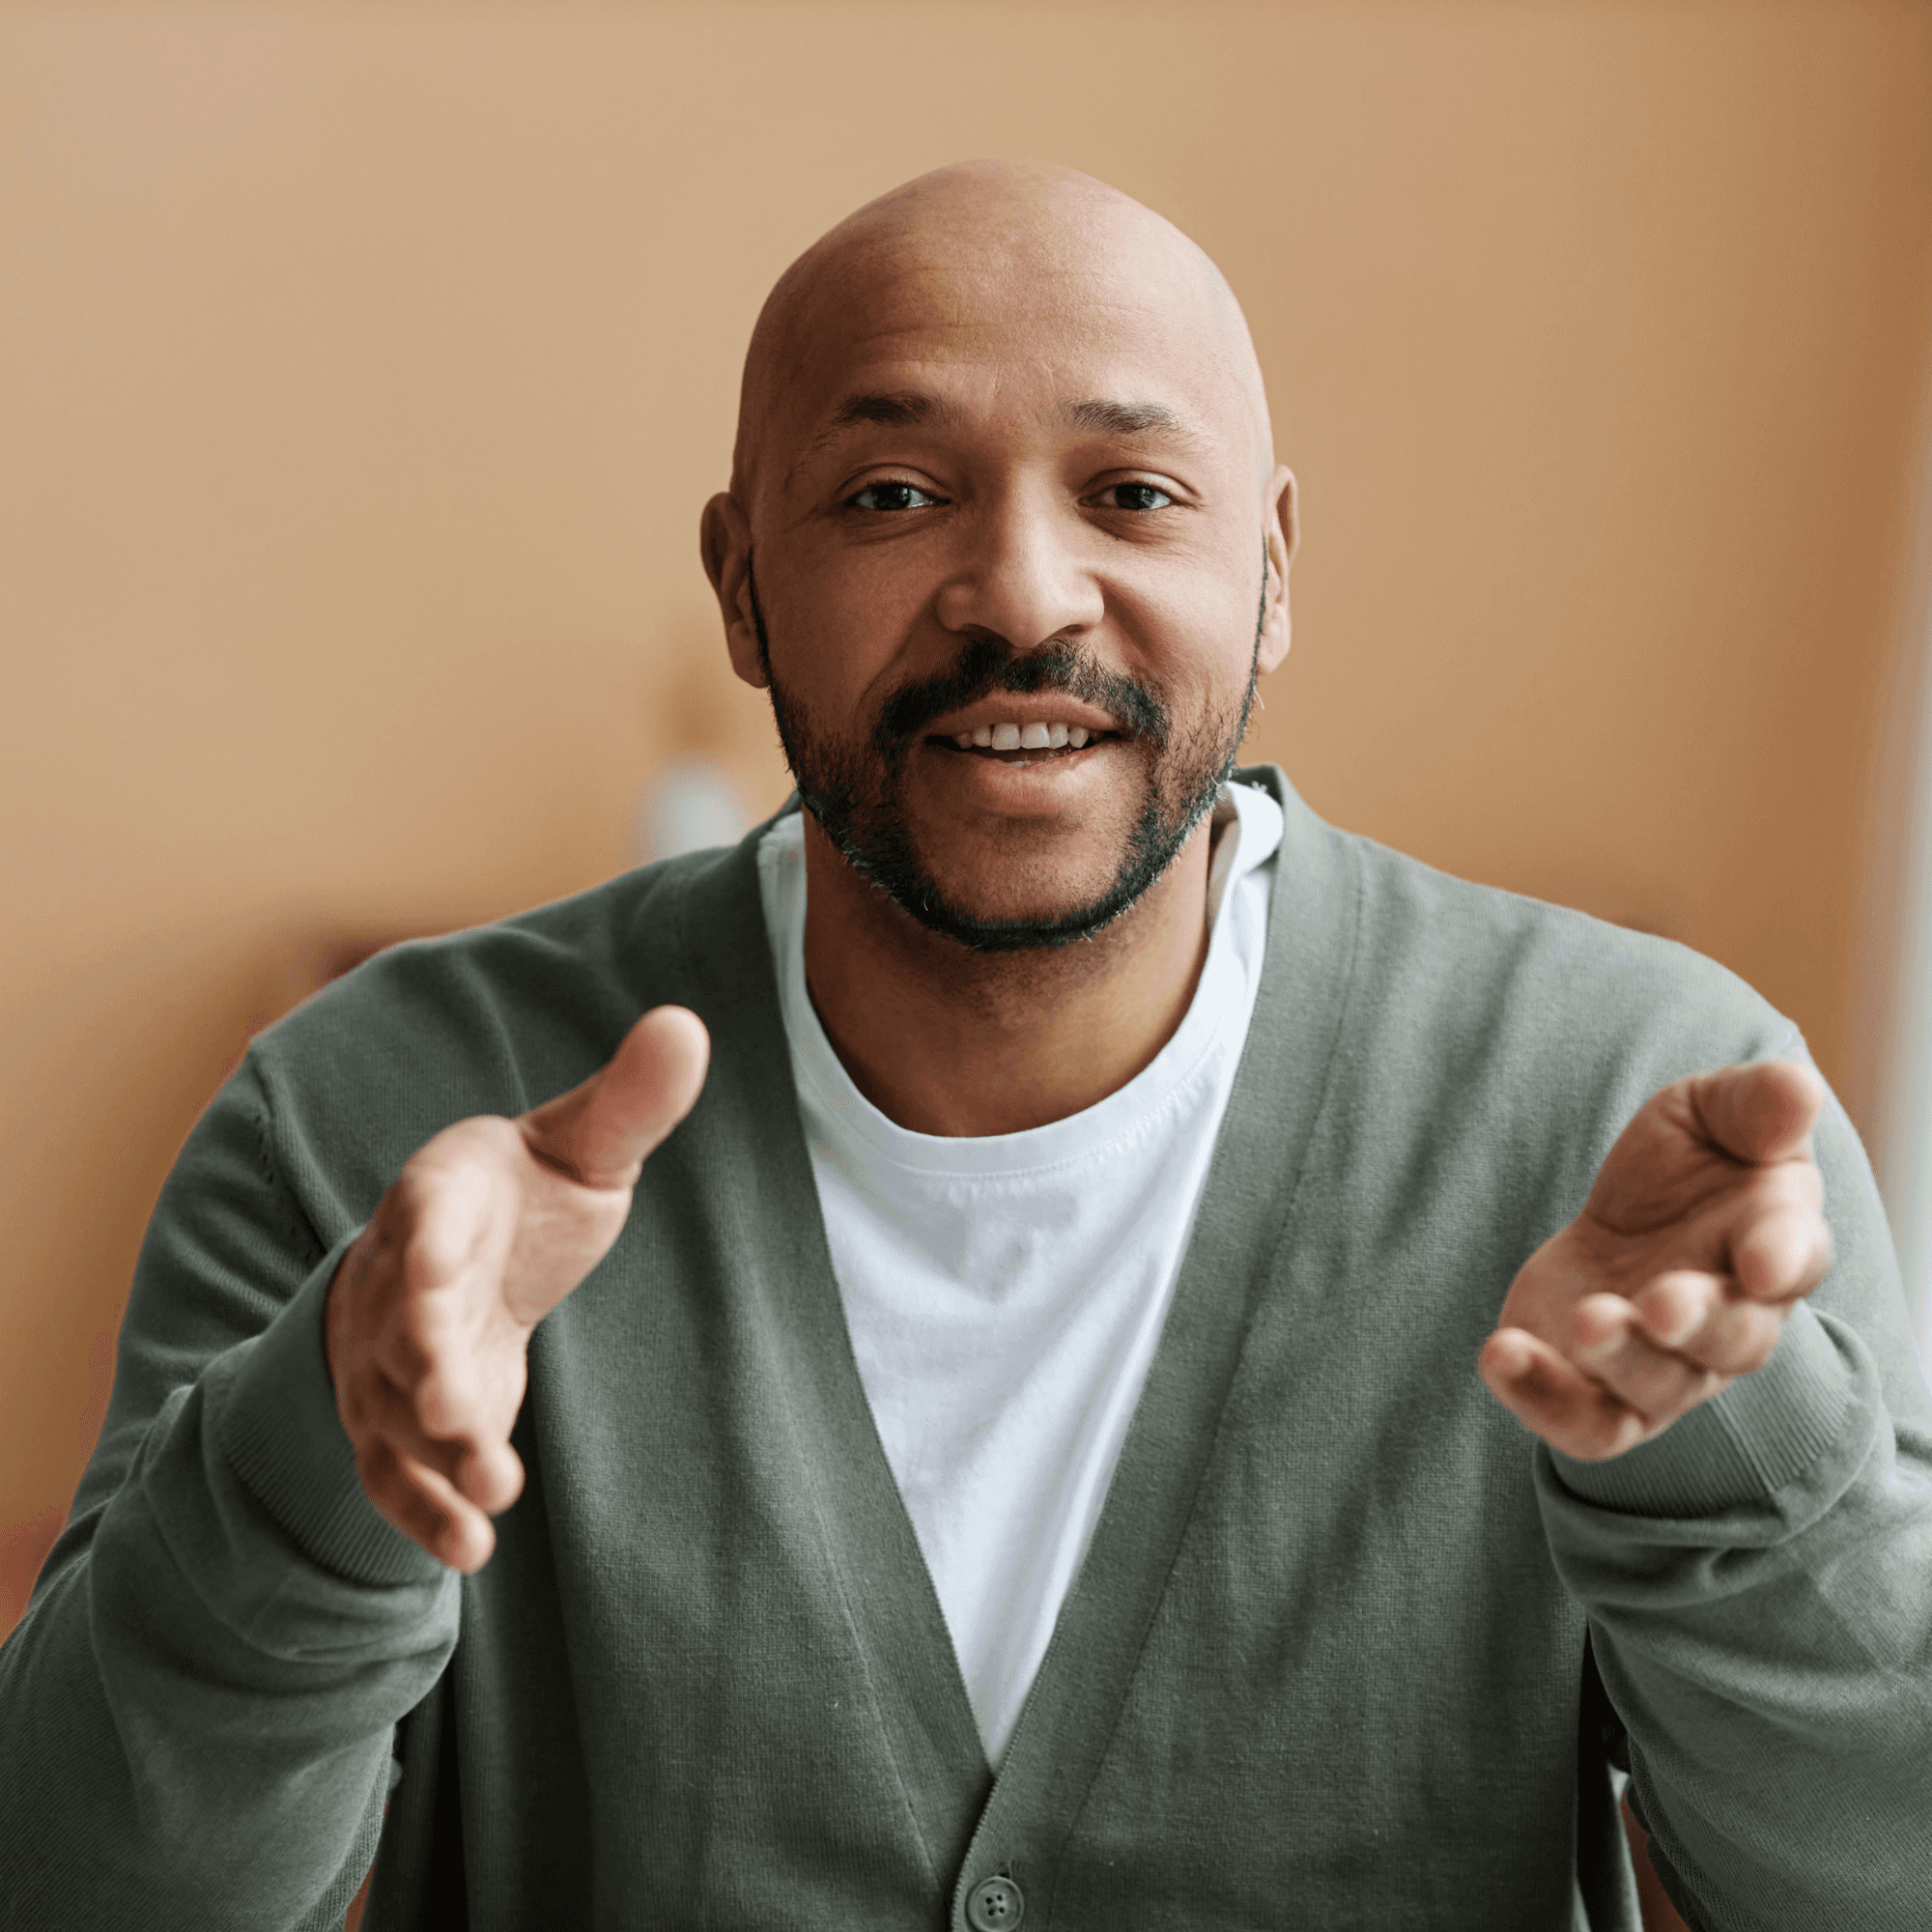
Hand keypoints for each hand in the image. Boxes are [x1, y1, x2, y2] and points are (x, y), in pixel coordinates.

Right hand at [325, 1005, 709, 1569]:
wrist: (447, 1262)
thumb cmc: (525, 1196)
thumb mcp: (578, 1146)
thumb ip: (628, 1101)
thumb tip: (687, 1024)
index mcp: (441, 1195)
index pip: (425, 1213)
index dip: (427, 1240)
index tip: (438, 1264)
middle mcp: (396, 1280)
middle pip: (399, 1328)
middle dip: (420, 1367)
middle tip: (450, 1407)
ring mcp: (387, 1360)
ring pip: (394, 1412)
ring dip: (437, 1454)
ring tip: (494, 1491)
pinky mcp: (398, 1426)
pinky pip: (396, 1475)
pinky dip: (426, 1514)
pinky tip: (471, 1550)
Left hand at [1478, 1060, 1831, 1459]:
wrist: (1628, 1218)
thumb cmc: (1690, 1163)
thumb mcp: (1713, 1112)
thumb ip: (1756, 1104)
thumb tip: (1797, 1089)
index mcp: (1773, 1242)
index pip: (1796, 1258)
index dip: (1783, 1259)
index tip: (1763, 1261)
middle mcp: (1731, 1320)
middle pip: (1731, 1341)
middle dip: (1695, 1324)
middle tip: (1658, 1302)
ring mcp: (1666, 1367)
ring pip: (1657, 1389)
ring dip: (1621, 1359)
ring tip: (1582, 1320)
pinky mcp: (1597, 1389)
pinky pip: (1584, 1424)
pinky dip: (1542, 1399)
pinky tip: (1499, 1353)